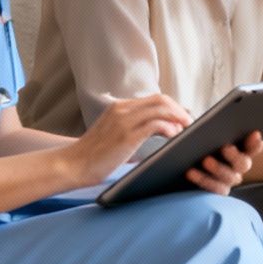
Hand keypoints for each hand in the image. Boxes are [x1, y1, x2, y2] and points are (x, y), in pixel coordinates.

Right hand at [65, 94, 191, 185]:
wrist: (72, 164)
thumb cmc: (94, 154)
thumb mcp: (114, 133)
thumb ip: (134, 127)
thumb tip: (162, 129)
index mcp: (120, 107)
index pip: (154, 99)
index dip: (173, 107)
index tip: (184, 118)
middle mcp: (122, 109)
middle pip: (161, 100)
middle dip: (180, 110)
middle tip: (190, 123)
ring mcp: (124, 121)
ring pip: (161, 108)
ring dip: (178, 118)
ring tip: (187, 129)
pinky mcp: (126, 135)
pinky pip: (156, 124)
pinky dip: (169, 128)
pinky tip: (174, 136)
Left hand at [184, 131, 262, 195]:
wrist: (180, 165)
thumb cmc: (195, 144)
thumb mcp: (198, 132)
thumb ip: (203, 126)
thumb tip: (194, 121)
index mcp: (240, 150)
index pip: (253, 147)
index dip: (255, 142)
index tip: (254, 133)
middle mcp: (237, 167)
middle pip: (243, 164)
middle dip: (235, 156)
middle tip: (226, 147)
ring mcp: (228, 181)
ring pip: (230, 178)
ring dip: (219, 169)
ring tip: (206, 160)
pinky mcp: (215, 190)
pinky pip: (214, 189)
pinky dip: (203, 180)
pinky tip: (190, 172)